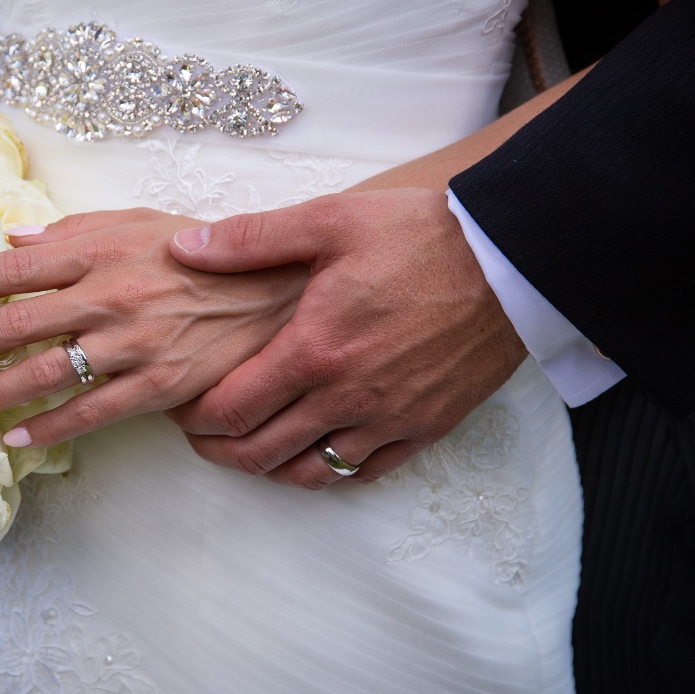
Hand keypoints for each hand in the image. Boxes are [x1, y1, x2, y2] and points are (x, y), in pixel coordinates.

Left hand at [0, 209, 307, 446]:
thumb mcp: (139, 222)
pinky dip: (49, 429)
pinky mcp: (156, 386)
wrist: (274, 291)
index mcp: (98, 250)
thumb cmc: (202, 252)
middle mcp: (108, 296)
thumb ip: (74, 230)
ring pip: (45, 374)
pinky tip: (14, 439)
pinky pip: (91, 412)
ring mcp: (131, 345)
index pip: (12, 270)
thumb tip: (13, 238)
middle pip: (15, 324)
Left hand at [166, 188, 526, 488]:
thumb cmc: (421, 235)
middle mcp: (347, 398)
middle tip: (200, 434)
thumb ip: (250, 240)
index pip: (231, 410)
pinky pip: (364, 473)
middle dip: (217, 450)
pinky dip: (327, 472)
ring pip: (309, 474)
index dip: (194, 417)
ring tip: (247, 447)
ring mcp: (388, 420)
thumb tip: (183, 250)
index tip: (180, 405)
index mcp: (314, 350)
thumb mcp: (329, 220)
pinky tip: (311, 454)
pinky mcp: (425, 428)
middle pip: (260, 453)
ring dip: (268, 467)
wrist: (514, 261)